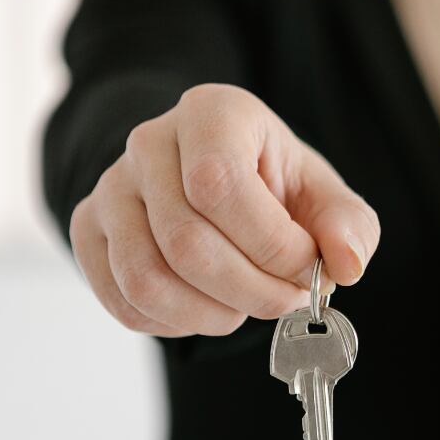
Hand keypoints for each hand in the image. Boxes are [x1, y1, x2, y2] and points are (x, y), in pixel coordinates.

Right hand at [69, 83, 380, 336]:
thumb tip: (346, 264)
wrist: (218, 183)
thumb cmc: (276, 188)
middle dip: (251, 291)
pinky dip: (175, 324)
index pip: (219, 185)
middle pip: (185, 243)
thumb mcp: (326, 197)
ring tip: (247, 305)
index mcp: (213, 115)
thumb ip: (350, 227)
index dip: (272, 246)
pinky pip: (123, 301)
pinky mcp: (90, 232)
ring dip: (212, 314)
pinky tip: (209, 308)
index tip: (309, 270)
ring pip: (146, 279)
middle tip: (286, 299)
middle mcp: (149, 143)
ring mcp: (111, 189)